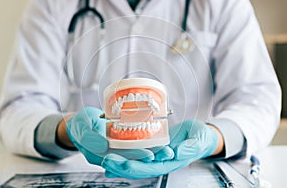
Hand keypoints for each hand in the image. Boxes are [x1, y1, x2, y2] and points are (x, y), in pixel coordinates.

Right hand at [64, 107, 173, 165]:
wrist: (79, 125)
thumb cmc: (80, 124)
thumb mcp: (81, 126)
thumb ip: (90, 137)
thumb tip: (103, 146)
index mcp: (98, 155)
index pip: (119, 158)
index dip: (135, 156)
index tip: (150, 154)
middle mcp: (109, 156)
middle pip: (132, 158)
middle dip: (150, 156)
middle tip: (166, 153)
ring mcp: (115, 151)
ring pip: (135, 154)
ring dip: (151, 152)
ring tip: (167, 150)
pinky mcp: (120, 145)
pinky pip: (134, 146)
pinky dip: (147, 144)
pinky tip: (159, 143)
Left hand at [102, 120, 221, 178]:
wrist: (199, 135)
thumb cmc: (200, 138)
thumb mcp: (198, 140)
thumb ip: (190, 147)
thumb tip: (178, 152)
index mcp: (171, 162)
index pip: (152, 168)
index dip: (138, 167)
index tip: (126, 164)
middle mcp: (160, 161)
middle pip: (138, 167)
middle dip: (122, 165)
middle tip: (107, 161)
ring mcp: (154, 155)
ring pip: (134, 161)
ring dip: (119, 161)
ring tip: (104, 159)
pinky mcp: (151, 147)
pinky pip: (135, 153)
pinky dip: (122, 156)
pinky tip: (110, 156)